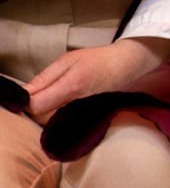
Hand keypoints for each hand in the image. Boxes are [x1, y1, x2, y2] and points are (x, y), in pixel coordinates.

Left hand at [25, 37, 169, 121]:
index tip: (30, 94)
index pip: (36, 107)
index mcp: (72, 86)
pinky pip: (67, 128)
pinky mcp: (91, 123)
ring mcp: (87, 116)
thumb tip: (22, 95)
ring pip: (54, 126)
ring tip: (59, 101)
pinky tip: (67, 110)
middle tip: (47, 95)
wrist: (128, 65)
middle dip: (39, 109)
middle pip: (43, 119)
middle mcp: (80, 105)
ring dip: (50, 116)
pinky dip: (62, 121)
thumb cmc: (97, 59)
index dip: (28, 102)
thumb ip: (44, 78)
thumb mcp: (68, 60)